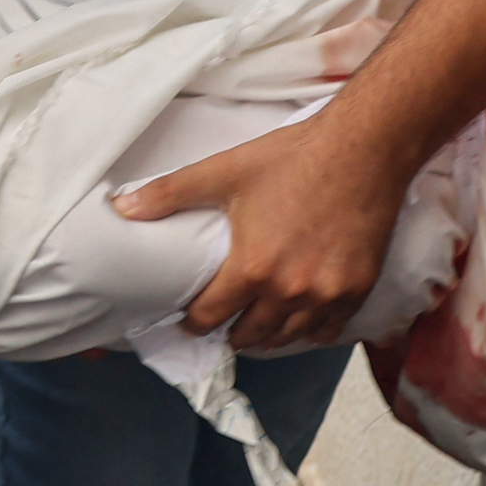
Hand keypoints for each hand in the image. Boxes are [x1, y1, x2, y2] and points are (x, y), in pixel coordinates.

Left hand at [118, 110, 413, 354]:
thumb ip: (169, 194)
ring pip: (288, 336)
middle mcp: (290, 290)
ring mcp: (327, 294)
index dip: (195, 322)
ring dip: (268, 335)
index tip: (190, 320)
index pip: (211, 317)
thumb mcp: (224, 172)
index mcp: (252, 268)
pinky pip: (328, 329)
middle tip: (223, 325)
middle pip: (250, 335)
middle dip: (232, 333)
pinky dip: (310, 329)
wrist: (364, 148)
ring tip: (256, 326)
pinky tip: (300, 319)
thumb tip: (121, 207)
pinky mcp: (358, 288)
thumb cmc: (293, 158)